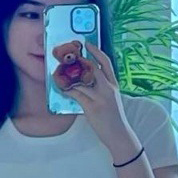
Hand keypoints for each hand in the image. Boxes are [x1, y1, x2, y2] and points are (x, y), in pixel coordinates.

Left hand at [62, 45, 142, 163]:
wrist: (119, 134)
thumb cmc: (113, 117)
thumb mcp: (111, 99)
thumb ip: (100, 88)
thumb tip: (83, 80)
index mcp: (114, 85)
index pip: (106, 63)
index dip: (96, 51)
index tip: (87, 43)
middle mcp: (108, 88)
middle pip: (93, 67)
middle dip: (79, 59)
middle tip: (67, 54)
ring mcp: (101, 97)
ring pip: (82, 80)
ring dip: (69, 74)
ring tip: (58, 70)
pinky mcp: (92, 107)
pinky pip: (76, 94)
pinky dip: (66, 89)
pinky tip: (60, 87)